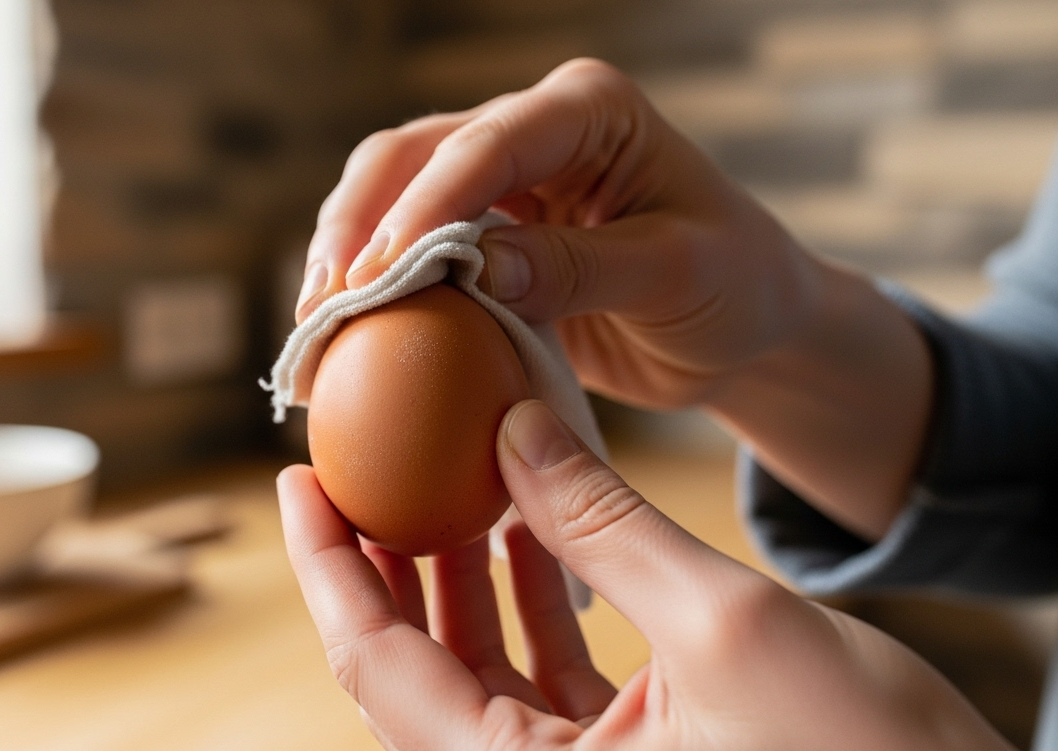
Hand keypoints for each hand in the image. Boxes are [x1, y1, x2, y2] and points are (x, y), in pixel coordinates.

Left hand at [278, 400, 1027, 750]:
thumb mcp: (723, 624)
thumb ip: (604, 524)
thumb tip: (512, 425)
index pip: (377, 664)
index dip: (328, 565)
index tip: (298, 480)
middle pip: (411, 666)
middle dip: (384, 561)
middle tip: (358, 466)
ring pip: (476, 666)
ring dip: (457, 572)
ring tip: (442, 476)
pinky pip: (543, 673)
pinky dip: (532, 595)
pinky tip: (532, 523)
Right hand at [296, 57, 809, 406]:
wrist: (742, 328)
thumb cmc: (733, 287)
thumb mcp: (677, 274)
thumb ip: (581, 266)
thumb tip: (476, 271)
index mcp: (589, 110)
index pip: (489, 143)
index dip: (424, 205)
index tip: (377, 273)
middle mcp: (534, 131)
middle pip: (414, 154)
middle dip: (358, 225)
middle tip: (323, 304)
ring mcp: (502, 181)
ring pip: (392, 194)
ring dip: (347, 255)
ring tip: (315, 325)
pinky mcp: (484, 234)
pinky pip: (409, 248)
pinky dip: (372, 288)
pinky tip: (341, 333)